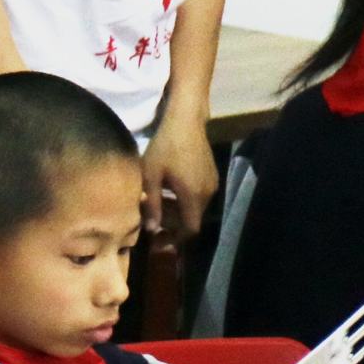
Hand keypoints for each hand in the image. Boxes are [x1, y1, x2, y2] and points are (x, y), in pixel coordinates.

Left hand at [140, 115, 218, 239]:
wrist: (186, 121)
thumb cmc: (165, 147)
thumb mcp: (150, 177)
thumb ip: (151, 205)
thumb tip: (151, 230)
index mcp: (193, 196)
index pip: (190, 230)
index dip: (175, 240)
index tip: (158, 242)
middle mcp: (207, 193)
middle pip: (192, 220)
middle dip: (173, 226)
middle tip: (152, 221)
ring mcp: (212, 183)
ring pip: (195, 208)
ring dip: (177, 212)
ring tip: (156, 205)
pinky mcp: (211, 174)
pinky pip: (198, 197)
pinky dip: (184, 201)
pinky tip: (168, 192)